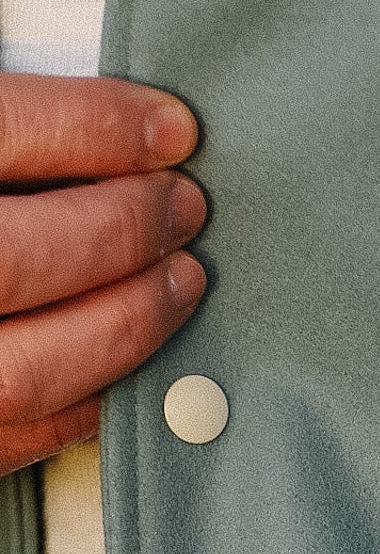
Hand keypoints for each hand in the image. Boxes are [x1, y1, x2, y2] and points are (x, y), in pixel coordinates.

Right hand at [0, 74, 205, 476]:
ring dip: (126, 323)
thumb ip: (10, 136)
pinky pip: (24, 433)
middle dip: (125, 229)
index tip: (174, 128)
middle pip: (24, 254)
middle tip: (188, 207)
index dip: (98, 126)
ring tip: (186, 281)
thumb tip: (115, 120)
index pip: (5, 132)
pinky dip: (92, 399)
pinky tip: (136, 362)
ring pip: (30, 366)